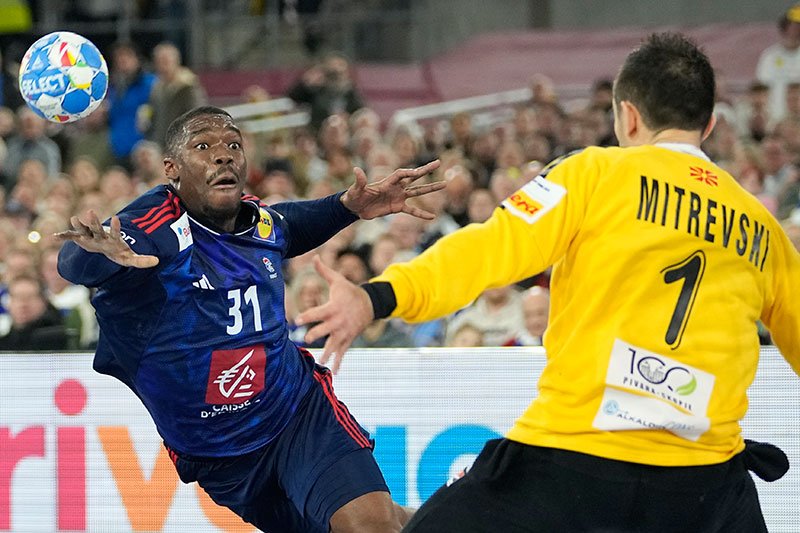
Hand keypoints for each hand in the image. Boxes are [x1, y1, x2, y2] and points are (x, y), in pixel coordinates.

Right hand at [55, 210, 158, 268]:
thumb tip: (157, 261)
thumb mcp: (131, 259)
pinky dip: (64, 236)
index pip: (116, 232)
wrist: (107, 248)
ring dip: (79, 225)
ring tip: (74, 218)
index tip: (115, 218)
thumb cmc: (119, 252)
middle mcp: (101, 235)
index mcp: (113, 239)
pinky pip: (72, 237)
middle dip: (94, 221)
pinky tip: (54, 236)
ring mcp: (91, 236)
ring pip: (84, 230)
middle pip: (98, 228)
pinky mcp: (82, 239)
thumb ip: (142, 261)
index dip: (116, 226)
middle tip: (91, 211)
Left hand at [295, 256, 373, 372]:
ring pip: (333, 345)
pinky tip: (334, 372)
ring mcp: (343, 332)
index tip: (296, 321)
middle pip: (324, 330)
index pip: (318, 312)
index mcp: (333, 308)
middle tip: (306, 340)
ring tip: (320, 362)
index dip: (307, 316)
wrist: (370, 304)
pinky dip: (338, 362)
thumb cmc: (349, 292)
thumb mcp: (338, 281)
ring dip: (327, 353)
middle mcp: (338, 322)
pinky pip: (342, 352)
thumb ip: (324, 271)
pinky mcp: (348, 339)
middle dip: (316, 335)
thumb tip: (314, 256)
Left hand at [340, 159, 444, 219]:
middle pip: (414, 177)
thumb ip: (359, 181)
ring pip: (417, 191)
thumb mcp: (355, 190)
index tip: (417, 173)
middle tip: (438, 163)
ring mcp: (398, 197)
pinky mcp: (397, 207)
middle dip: (425, 170)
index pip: (401, 174)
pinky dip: (421, 214)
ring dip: (430, 188)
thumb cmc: (353, 196)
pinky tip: (432, 216)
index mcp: (387, 181)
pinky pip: (412, 211)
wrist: (354, 208)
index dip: (409, 173)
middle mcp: (395, 187)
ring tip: (444, 184)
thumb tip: (356, 170)